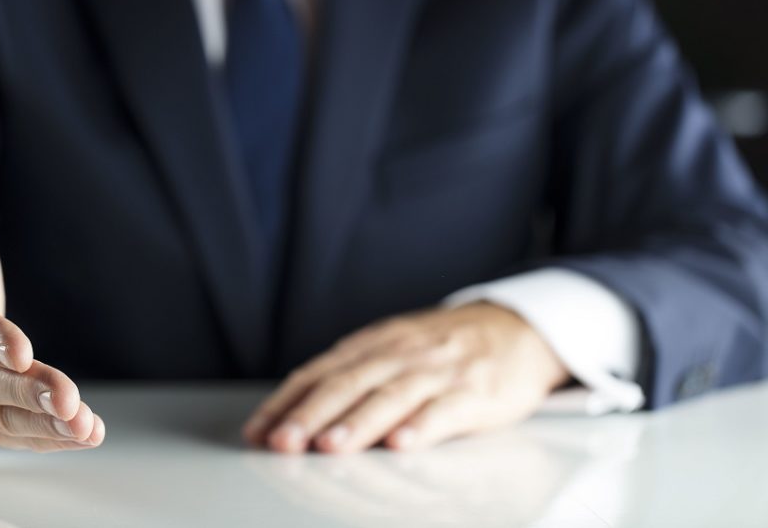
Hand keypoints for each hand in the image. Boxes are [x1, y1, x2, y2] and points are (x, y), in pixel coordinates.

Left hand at [243, 302, 569, 453]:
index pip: (319, 372)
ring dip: (358, 422)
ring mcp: (437, 371)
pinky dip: (422, 426)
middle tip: (283, 442)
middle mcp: (400, 353)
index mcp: (374, 344)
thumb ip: (350, 376)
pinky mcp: (474, 391)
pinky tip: (402, 443)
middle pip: (348, 383)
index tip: (258, 431)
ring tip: (331, 446)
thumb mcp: (393, 349)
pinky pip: (445, 410)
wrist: (516, 328)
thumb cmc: (443, 347)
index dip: (287, 401)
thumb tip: (293, 413)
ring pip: (391, 396)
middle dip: (311, 414)